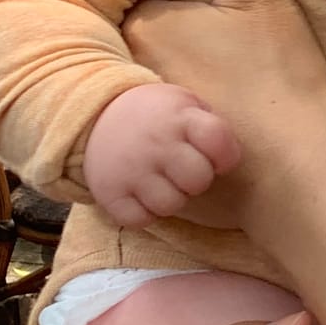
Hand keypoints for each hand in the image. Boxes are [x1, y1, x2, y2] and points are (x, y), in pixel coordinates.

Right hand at [82, 81, 242, 227]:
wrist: (96, 115)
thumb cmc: (157, 117)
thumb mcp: (185, 105)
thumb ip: (211, 127)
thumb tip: (229, 158)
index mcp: (179, 117)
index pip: (218, 140)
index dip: (225, 155)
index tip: (217, 158)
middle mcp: (155, 143)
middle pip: (198, 179)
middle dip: (197, 180)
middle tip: (184, 171)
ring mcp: (131, 169)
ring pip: (171, 205)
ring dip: (171, 198)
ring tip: (163, 182)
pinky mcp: (109, 192)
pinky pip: (140, 220)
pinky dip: (144, 214)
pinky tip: (143, 196)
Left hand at [120, 0, 325, 220]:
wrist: (294, 176)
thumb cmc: (281, 82)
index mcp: (143, 28)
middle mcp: (121, 73)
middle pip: (120, 40)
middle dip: (141, 36)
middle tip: (191, 38)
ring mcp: (129, 122)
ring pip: (126, 83)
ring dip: (143, 79)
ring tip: (192, 79)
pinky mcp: (140, 165)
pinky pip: (132, 131)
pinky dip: (148, 124)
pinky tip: (188, 121)